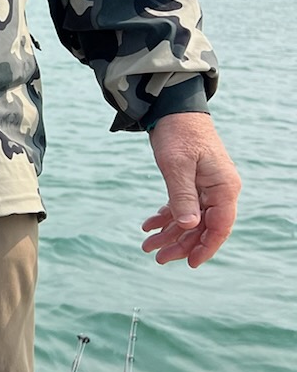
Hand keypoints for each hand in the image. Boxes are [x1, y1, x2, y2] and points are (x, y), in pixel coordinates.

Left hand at [142, 113, 240, 267]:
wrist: (172, 107)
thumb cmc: (178, 133)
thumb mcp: (176, 165)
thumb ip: (183, 197)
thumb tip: (189, 227)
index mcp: (224, 186)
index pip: (220, 227)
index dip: (205, 247)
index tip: (188, 263)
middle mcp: (219, 189)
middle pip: (204, 227)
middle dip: (181, 244)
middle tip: (156, 257)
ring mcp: (206, 186)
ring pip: (191, 219)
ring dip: (170, 233)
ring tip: (147, 246)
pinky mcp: (192, 182)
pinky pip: (182, 206)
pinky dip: (166, 217)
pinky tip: (148, 226)